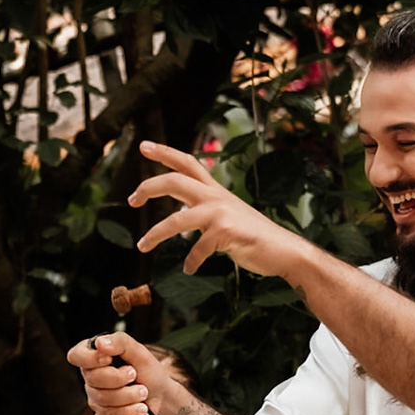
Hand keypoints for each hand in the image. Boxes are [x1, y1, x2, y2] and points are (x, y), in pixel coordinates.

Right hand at [65, 333, 174, 414]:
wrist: (162, 396)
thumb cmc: (149, 372)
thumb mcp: (139, 351)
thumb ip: (120, 342)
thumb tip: (100, 343)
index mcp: (96, 357)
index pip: (77, 356)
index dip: (90, 358)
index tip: (109, 359)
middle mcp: (92, 377)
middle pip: (92, 379)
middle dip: (118, 377)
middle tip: (134, 374)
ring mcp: (97, 397)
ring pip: (103, 398)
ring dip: (129, 395)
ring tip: (142, 391)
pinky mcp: (105, 414)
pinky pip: (111, 414)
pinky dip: (130, 410)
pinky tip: (140, 406)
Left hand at [129, 141, 314, 277]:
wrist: (283, 250)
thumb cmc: (251, 235)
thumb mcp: (226, 215)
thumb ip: (204, 211)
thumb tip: (181, 217)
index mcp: (214, 191)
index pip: (186, 163)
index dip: (164, 153)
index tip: (143, 145)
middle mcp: (216, 197)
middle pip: (175, 181)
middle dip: (149, 187)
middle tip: (131, 199)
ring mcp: (221, 213)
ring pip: (177, 219)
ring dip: (155, 234)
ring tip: (141, 246)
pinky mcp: (226, 232)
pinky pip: (197, 249)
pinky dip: (191, 261)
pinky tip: (189, 269)